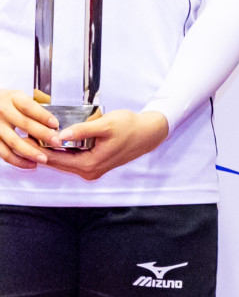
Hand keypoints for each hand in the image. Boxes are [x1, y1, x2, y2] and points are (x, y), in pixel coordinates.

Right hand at [0, 89, 60, 167]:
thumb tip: (55, 122)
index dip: (43, 116)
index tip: (56, 124)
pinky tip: (30, 164)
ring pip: (14, 141)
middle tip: (57, 143)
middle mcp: (3, 111)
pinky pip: (4, 153)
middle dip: (43, 134)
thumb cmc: (7, 103)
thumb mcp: (19, 97)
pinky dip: (18, 160)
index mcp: (13, 98)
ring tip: (44, 159)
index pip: (29, 107)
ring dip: (30, 152)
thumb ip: (35, 106)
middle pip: (24, 124)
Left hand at [41, 109, 169, 180]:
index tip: (31, 136)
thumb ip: (82, 131)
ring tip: (45, 136)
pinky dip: (65, 152)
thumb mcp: (106, 125)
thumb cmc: (131, 128)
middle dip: (45, 149)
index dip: (42, 147)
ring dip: (55, 150)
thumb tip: (61, 135)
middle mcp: (90, 171)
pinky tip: (62, 140)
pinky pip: (73, 160)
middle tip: (33, 135)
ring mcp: (93, 170)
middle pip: (58, 162)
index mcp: (90, 164)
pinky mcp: (96, 165)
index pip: (56, 159)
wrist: (149, 134)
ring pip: (65, 162)